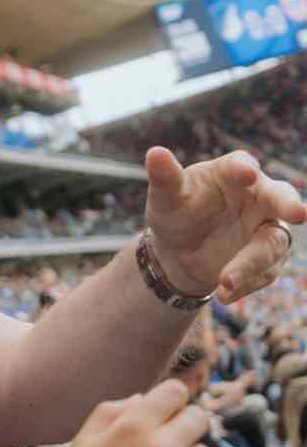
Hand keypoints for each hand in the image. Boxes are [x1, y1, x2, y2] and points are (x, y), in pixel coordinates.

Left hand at [144, 147, 305, 302]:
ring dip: (251, 263)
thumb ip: (165, 178)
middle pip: (280, 197)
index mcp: (232, 173)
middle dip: (289, 204)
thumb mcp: (166, 198)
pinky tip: (223, 294)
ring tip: (224, 280)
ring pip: (272, 243)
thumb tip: (155, 152)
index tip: (246, 173)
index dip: (244, 169)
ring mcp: (266, 227)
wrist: (180, 250)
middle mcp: (258, 197)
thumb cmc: (177, 212)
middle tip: (299, 213)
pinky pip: (264, 273)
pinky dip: (244, 285)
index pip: (241, 165)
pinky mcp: (267, 258)